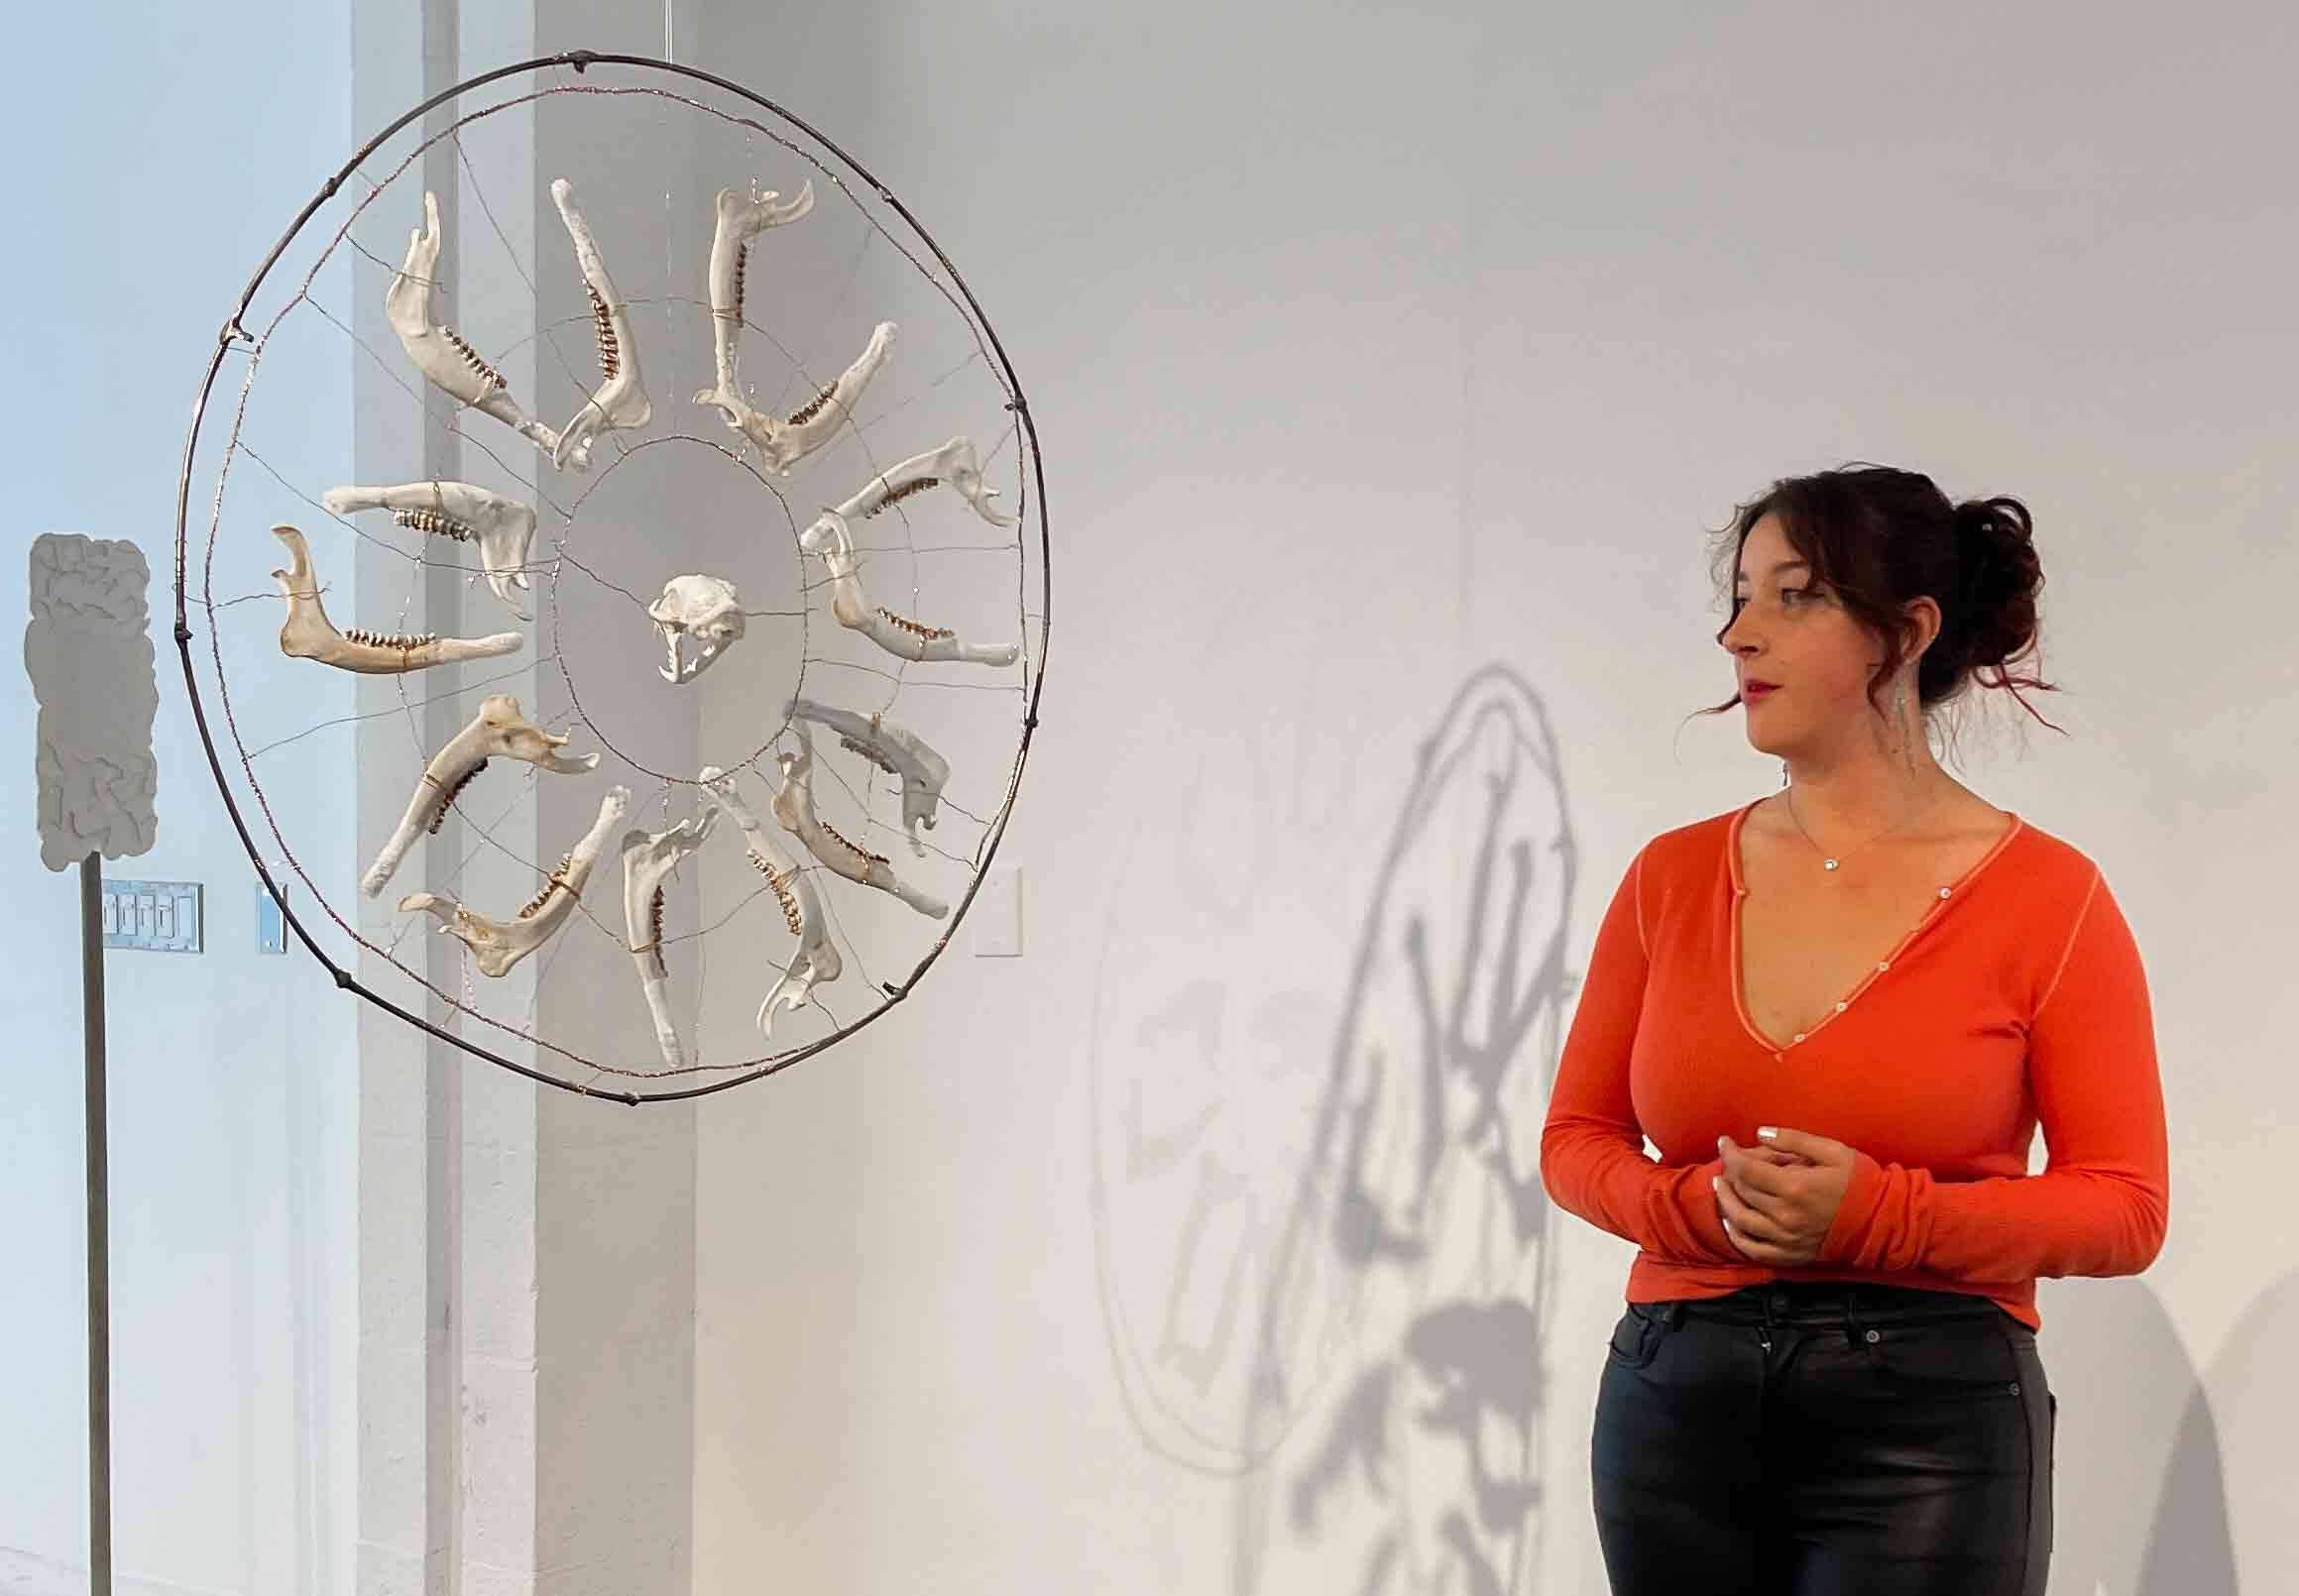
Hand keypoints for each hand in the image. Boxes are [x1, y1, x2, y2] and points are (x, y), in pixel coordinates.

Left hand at [1713, 1127, 1856, 1265]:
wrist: (1883, 1221)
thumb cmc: (1859, 1181)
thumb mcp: (1832, 1151)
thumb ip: (1793, 1140)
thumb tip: (1759, 1133)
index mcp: (1795, 1187)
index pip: (1747, 1168)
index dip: (1730, 1153)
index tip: (1724, 1142)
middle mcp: (1785, 1216)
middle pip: (1742, 1191)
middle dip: (1730, 1172)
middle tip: (1729, 1160)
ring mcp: (1786, 1239)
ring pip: (1740, 1220)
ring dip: (1725, 1201)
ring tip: (1721, 1185)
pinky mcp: (1790, 1256)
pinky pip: (1753, 1249)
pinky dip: (1736, 1236)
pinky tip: (1730, 1222)